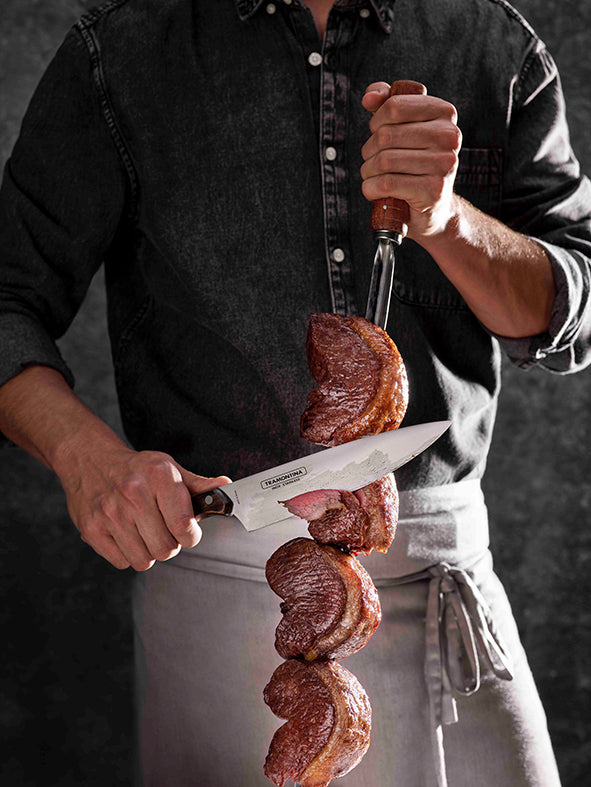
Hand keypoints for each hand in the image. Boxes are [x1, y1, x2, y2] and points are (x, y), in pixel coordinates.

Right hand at [60, 445, 229, 570]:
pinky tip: (126, 534)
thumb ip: (197, 484)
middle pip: (166, 549)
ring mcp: (110, 512)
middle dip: (170, 545)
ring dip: (149, 551)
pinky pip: (122, 561)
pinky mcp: (91, 528)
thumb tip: (224, 487)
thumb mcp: (169, 468)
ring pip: (144, 560)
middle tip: (164, 531)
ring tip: (144, 532)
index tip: (188, 532)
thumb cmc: (136, 469)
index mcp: (159, 476)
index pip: (184, 525)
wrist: (91, 461)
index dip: (191, 536)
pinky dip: (127, 554)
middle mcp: (133, 493)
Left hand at [360, 82, 461, 239]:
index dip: (376, 121)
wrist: (433, 208)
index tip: (378, 133)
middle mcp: (449, 136)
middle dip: (369, 150)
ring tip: (373, 176)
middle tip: (372, 160)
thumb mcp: (402, 128)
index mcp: (444, 113)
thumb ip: (386, 104)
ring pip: (384, 160)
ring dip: (368, 171)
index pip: (395, 106)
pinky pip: (387, 184)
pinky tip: (374, 191)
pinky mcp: (433, 191)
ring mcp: (444, 165)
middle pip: (386, 135)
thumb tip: (370, 97)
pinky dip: (371, 189)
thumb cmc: (414, 163)